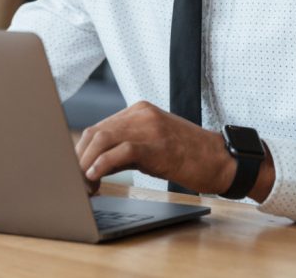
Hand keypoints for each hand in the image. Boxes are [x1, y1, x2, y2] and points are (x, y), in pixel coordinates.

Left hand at [75, 101, 237, 195]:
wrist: (222, 160)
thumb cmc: (189, 157)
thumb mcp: (154, 146)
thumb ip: (126, 148)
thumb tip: (93, 166)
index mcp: (139, 111)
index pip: (99, 127)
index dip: (81, 151)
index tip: (73, 172)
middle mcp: (141, 113)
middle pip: (95, 132)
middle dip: (79, 158)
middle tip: (73, 182)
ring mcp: (149, 126)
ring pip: (103, 138)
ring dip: (85, 163)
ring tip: (81, 184)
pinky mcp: (157, 144)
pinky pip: (121, 150)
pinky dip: (102, 164)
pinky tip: (94, 178)